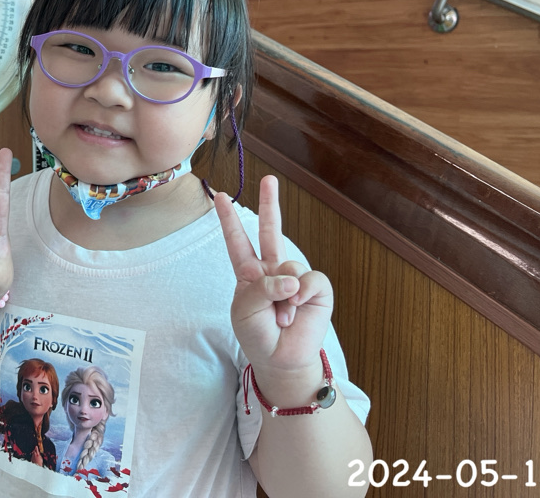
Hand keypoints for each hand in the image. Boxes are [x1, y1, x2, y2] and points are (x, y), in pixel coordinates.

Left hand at [215, 175, 332, 378]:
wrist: (280, 360)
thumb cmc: (257, 334)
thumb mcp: (246, 310)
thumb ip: (263, 288)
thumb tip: (292, 279)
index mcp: (249, 273)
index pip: (237, 241)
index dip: (229, 220)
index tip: (222, 196)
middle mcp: (272, 270)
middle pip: (269, 231)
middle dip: (270, 204)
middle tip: (269, 179)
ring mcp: (295, 277)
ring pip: (290, 265)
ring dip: (283, 295)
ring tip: (281, 316)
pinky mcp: (317, 288)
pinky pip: (310, 280)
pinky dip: (302, 295)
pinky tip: (298, 310)